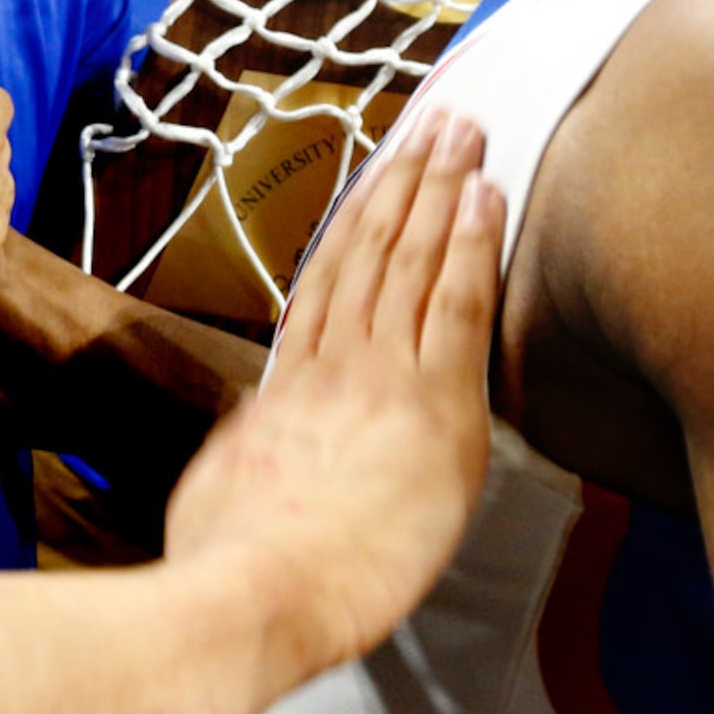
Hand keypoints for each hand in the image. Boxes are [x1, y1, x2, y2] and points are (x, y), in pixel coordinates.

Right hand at [164, 110, 502, 673]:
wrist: (251, 593)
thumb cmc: (228, 561)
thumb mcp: (225, 484)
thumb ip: (253, 441)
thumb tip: (261, 421)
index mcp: (288, 381)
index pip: (331, 278)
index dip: (358, 217)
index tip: (378, 171)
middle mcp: (334, 360)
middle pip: (375, 248)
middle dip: (407, 178)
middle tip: (435, 120)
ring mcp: (382, 373)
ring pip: (416, 257)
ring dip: (442, 188)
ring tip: (464, 131)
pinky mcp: (433, 403)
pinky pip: (458, 303)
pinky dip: (472, 245)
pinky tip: (488, 196)